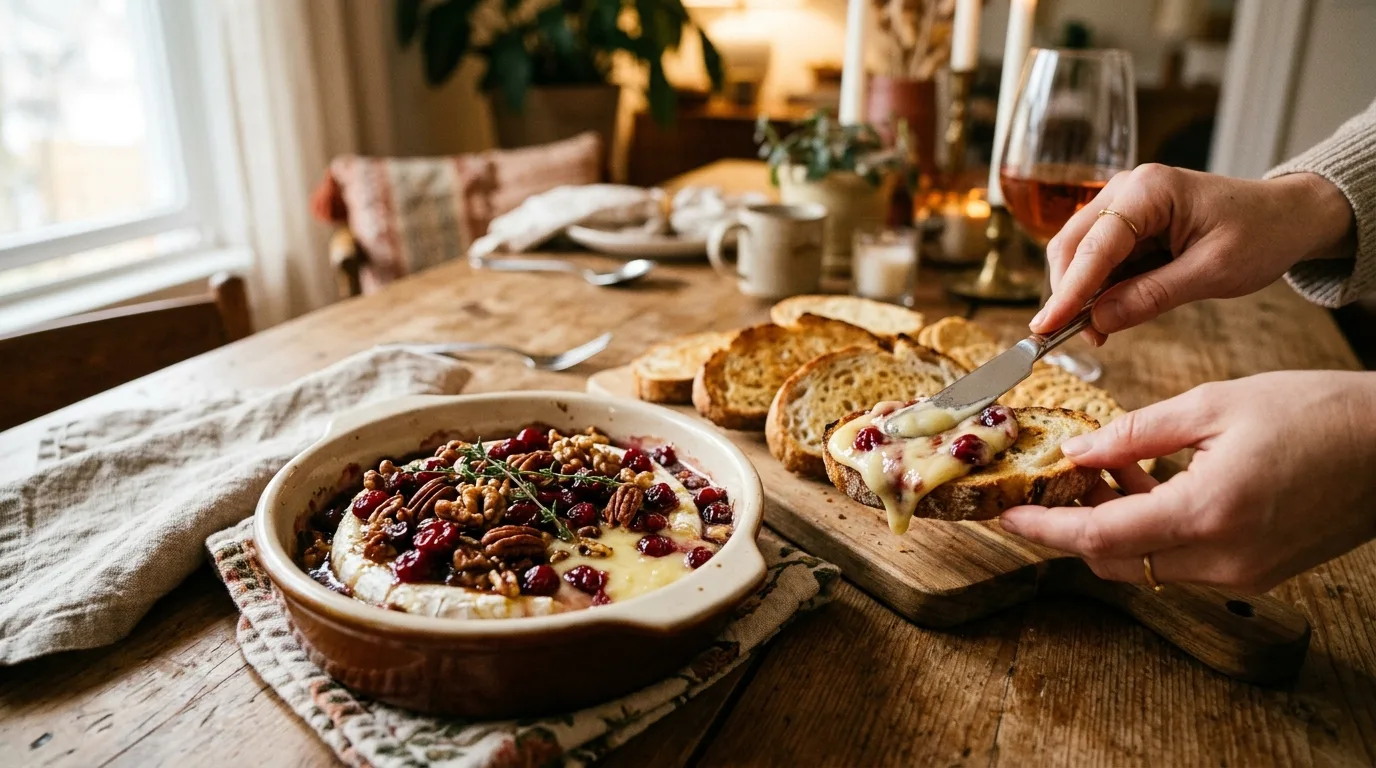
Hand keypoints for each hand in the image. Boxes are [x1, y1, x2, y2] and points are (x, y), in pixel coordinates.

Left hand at [999, 371, 1375, 592]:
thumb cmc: (1315, 412)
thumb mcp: (1214, 405)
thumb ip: (1136, 433)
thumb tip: (1077, 451)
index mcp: (1206, 514)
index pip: (1100, 538)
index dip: (1043, 530)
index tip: (1004, 517)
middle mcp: (1222, 559)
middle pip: (1115, 561)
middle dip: (1072, 525)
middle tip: (1052, 480)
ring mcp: (1242, 574)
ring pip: (1145, 563)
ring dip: (1113, 523)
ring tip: (1103, 465)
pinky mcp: (1256, 572)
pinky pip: (1180, 560)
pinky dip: (1151, 527)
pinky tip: (1145, 479)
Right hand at [1030, 165, 1354, 340]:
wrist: (1287, 216)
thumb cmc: (1260, 234)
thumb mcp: (1212, 272)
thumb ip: (1151, 296)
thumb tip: (1098, 321)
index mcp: (1149, 190)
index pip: (1095, 247)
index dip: (1067, 292)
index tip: (1044, 327)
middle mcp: (1126, 189)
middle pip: (1072, 246)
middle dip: (1070, 294)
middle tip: (1078, 338)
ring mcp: (1122, 203)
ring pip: (1079, 255)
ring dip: (1083, 295)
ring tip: (1101, 330)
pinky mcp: (1126, 223)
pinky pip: (1098, 259)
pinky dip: (1099, 289)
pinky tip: (1112, 311)